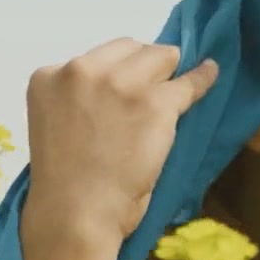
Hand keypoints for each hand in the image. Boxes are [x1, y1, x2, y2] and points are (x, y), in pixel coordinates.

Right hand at [22, 39, 219, 246]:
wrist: (76, 210)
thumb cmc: (66, 179)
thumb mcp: (56, 120)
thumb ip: (81, 96)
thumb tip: (125, 83)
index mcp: (49, 75)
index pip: (98, 55)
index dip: (118, 72)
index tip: (125, 90)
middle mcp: (83, 70)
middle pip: (132, 49)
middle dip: (145, 66)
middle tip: (150, 94)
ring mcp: (122, 85)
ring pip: (161, 57)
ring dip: (168, 73)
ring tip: (175, 89)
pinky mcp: (156, 103)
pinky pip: (188, 82)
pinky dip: (202, 77)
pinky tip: (209, 71)